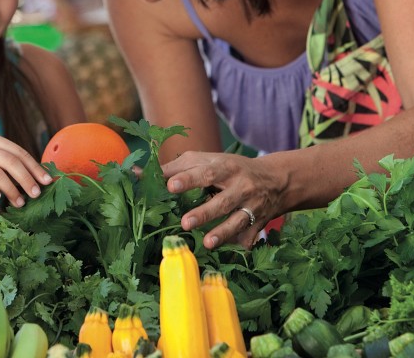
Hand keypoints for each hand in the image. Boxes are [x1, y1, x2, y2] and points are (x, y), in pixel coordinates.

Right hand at [0, 134, 52, 208]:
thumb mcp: (2, 172)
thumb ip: (18, 172)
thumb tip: (46, 180)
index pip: (19, 153)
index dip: (35, 167)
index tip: (47, 182)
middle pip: (9, 161)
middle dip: (26, 178)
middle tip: (36, 194)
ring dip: (11, 189)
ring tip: (20, 202)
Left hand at [162, 151, 286, 249]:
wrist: (275, 180)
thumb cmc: (230, 169)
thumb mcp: (208, 161)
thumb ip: (176, 167)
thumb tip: (138, 173)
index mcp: (226, 168)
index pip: (206, 172)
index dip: (188, 178)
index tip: (171, 185)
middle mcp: (241, 186)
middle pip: (223, 201)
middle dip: (205, 213)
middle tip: (185, 223)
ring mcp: (252, 207)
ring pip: (238, 221)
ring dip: (223, 233)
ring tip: (207, 243)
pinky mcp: (258, 224)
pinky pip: (248, 237)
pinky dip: (239, 244)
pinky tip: (227, 251)